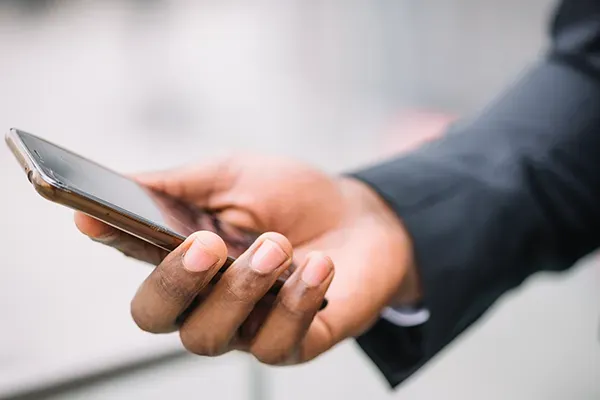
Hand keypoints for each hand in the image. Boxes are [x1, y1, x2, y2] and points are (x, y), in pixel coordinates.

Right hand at [75, 155, 416, 363]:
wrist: (365, 218)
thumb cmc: (294, 197)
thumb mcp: (235, 177)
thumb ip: (181, 185)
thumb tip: (122, 185)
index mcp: (188, 256)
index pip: (135, 258)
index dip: (110, 239)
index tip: (91, 216)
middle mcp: (208, 299)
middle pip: (157, 317)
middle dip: (174, 283)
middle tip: (206, 245)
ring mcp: (248, 326)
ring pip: (211, 337)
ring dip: (242, 287)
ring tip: (277, 245)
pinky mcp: (292, 345)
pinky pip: (275, 343)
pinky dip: (296, 302)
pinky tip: (319, 267)